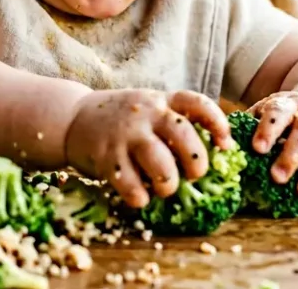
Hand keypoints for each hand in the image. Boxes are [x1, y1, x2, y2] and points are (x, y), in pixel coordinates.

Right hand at [64, 89, 233, 207]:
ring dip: (169, 184)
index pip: (197, 103)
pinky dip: (140, 197)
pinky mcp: (105, 157)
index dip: (217, 123)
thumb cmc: (121, 119)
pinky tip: (139, 196)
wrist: (72, 118)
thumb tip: (218, 152)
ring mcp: (125, 135)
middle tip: (194, 176)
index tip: (225, 144)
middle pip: (184, 137)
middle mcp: (144, 114)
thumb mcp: (148, 108)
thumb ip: (176, 122)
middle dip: (196, 163)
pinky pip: (131, 186)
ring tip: (164, 188)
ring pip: (161, 165)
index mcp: (160, 100)